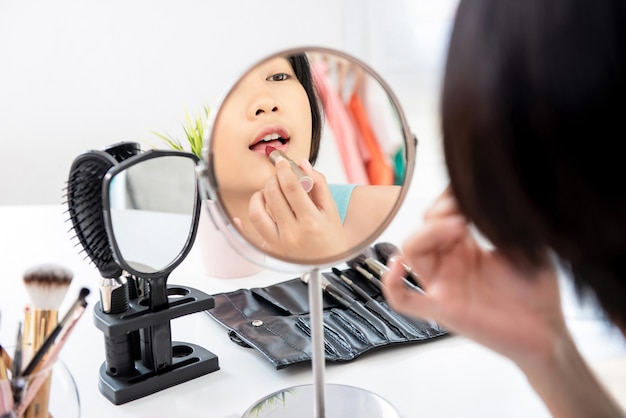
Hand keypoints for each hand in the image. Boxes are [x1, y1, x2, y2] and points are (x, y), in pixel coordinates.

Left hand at [248, 157, 347, 259]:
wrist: (329, 266)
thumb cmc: (332, 240)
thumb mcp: (331, 210)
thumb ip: (318, 184)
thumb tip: (302, 164)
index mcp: (311, 222)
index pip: (291, 187)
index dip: (284, 170)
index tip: (282, 163)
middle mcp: (292, 234)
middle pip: (272, 195)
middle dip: (273, 180)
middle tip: (279, 178)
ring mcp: (278, 243)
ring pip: (256, 212)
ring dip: (259, 196)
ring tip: (268, 194)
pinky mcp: (269, 250)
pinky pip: (250, 233)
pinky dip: (243, 222)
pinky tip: (245, 213)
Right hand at [382, 188, 565, 367]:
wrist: (548, 329)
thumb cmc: (537, 290)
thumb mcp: (523, 242)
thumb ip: (499, 220)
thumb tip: (483, 196)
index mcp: (465, 248)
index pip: (437, 216)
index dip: (446, 201)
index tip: (467, 194)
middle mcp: (450, 265)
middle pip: (422, 230)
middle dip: (438, 213)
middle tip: (463, 212)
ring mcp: (444, 286)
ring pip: (411, 254)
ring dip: (426, 234)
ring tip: (456, 227)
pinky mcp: (443, 309)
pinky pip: (405, 300)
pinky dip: (392, 284)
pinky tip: (398, 267)